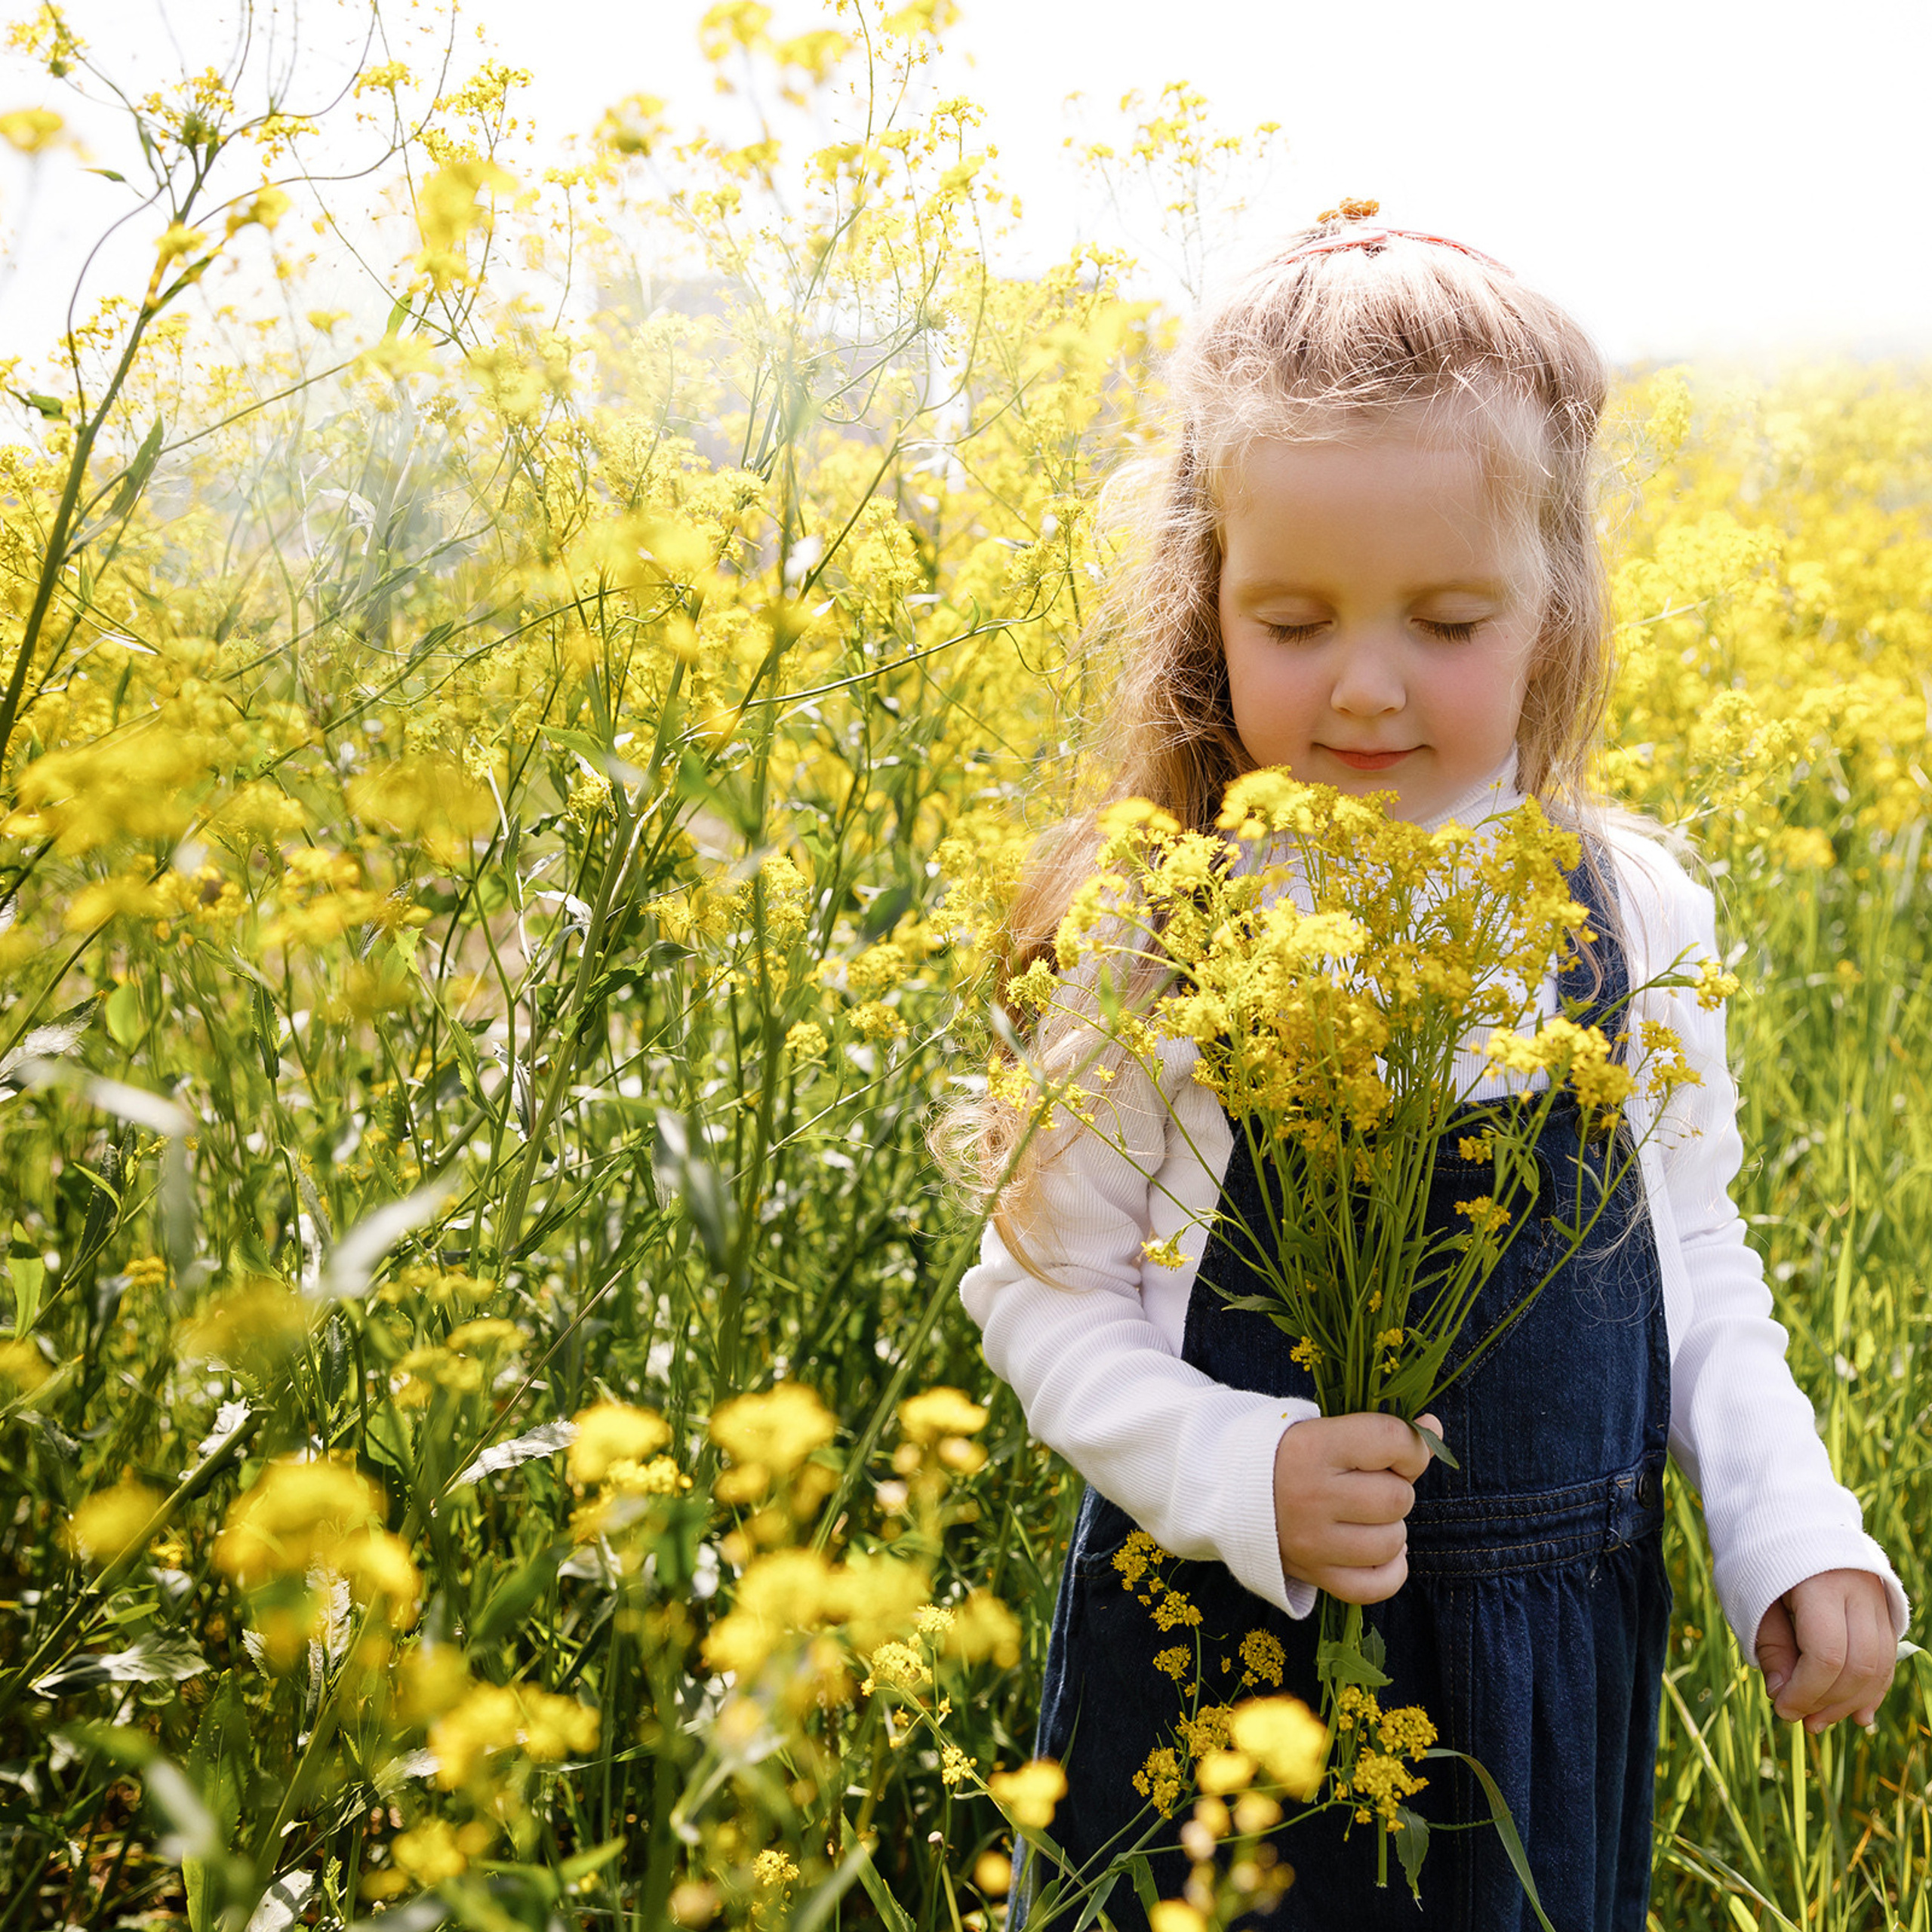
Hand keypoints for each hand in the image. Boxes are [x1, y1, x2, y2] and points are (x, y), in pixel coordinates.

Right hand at [1273, 1411, 1441, 1604]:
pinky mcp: (1313, 1574)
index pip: (1391, 1440)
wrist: (1228, 1489)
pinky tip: (1376, 1550)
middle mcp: (1311, 1496)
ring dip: (1390, 1528)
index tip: (1398, 1450)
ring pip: (1392, 1542)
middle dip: (1396, 1489)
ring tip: (1366, 1516)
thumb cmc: (1289, 1454)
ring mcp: (1312, 1541)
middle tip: (1371, 1484)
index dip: (1411, 1446)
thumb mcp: (1325, 1429)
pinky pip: (1376, 1586)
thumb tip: (1433, 1430)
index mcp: (1312, 1447)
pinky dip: (1388, 1569)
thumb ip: (1381, 1431)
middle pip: (1397, 1497)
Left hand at [1754, 1569, 1895, 1731]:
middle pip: (1860, 1664)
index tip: (1782, 1709)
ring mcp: (1878, 1596)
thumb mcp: (1750, 1595)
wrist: (1786, 1512)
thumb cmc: (1758, 1554)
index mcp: (1821, 1582)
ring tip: (1822, 1721)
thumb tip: (1783, 1696)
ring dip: (1853, 1701)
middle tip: (1804, 1722)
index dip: (1807, 1691)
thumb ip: (1770, 1646)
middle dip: (1831, 1701)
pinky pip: (1886, 1655)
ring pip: (1880, 1663)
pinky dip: (1872, 1686)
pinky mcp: (1884, 1606)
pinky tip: (1857, 1713)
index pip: (1827, 1654)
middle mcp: (1859, 1589)